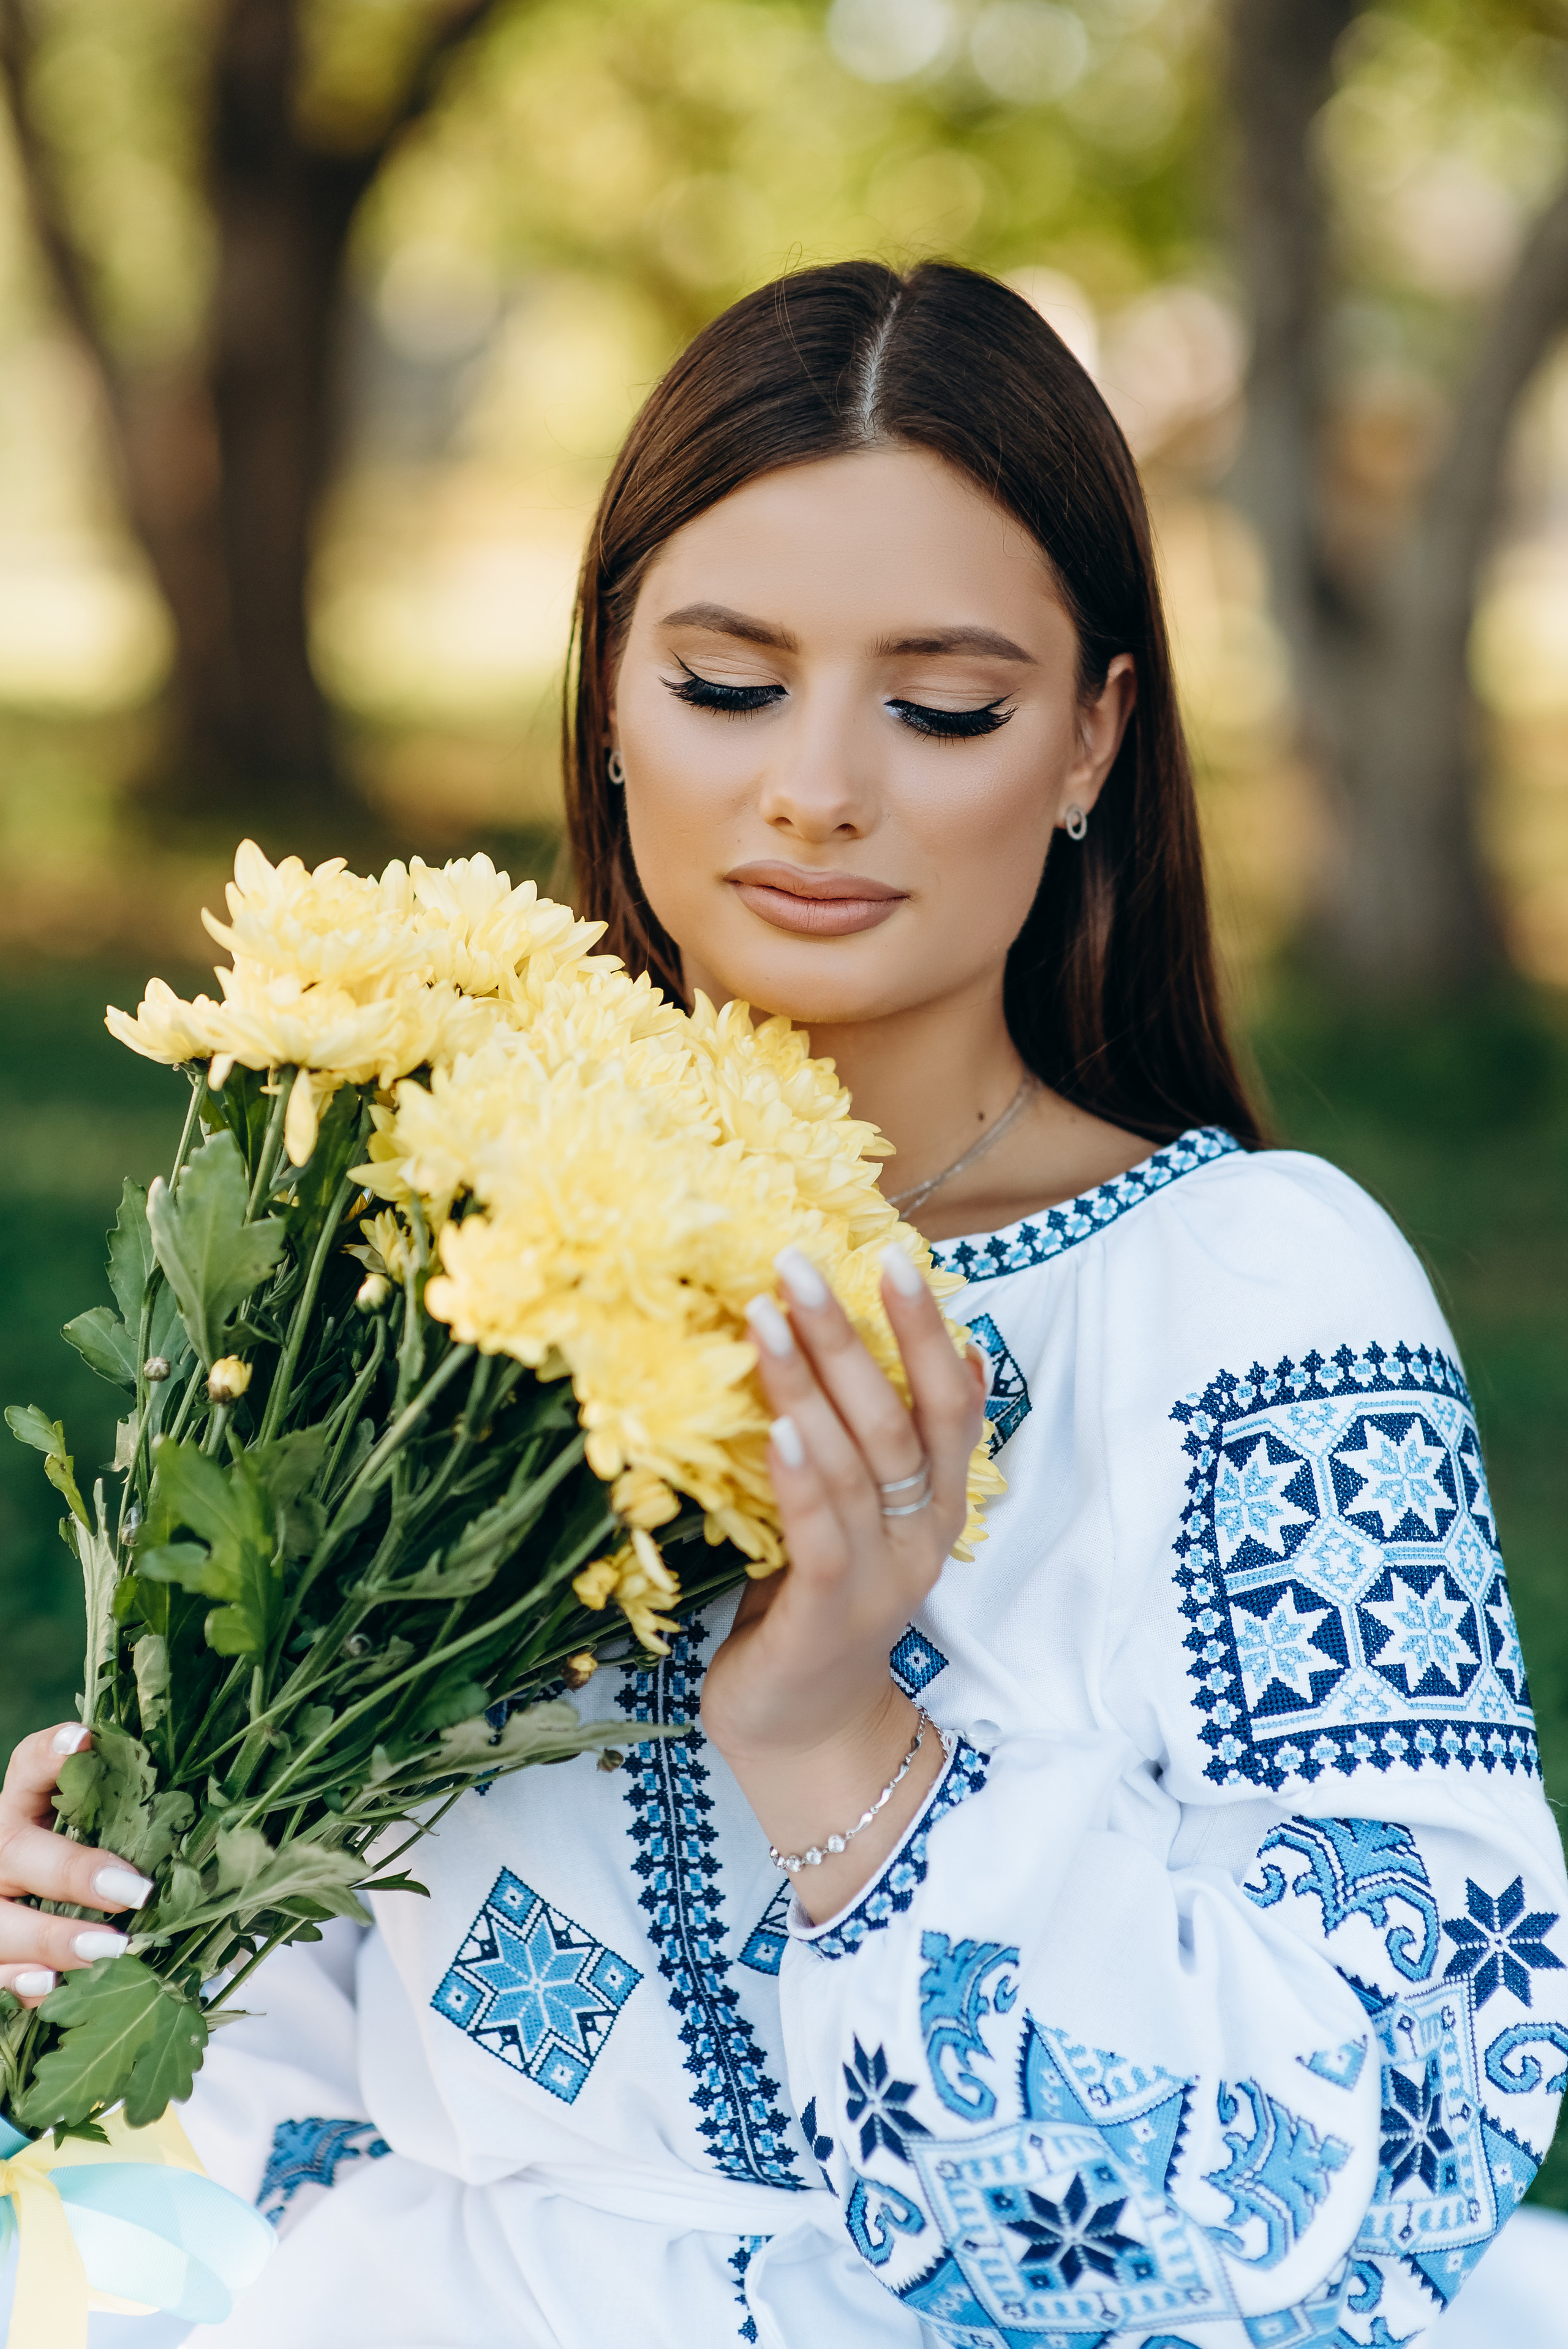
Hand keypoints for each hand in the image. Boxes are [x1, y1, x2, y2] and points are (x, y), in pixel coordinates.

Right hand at [0, 1727, 154, 2005]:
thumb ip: (137, 1828)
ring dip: (54, 1939)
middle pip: (17, 1854)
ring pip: (1, 1925)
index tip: (84, 1740)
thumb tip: (228, 1834)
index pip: (28, 1767)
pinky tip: (51, 1988)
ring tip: (111, 1949)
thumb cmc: (88, 1868)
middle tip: (133, 1892)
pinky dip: (20, 1985)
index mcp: (24, 1810)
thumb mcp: (102, 1838)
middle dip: (76, 1873)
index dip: (50, 1752)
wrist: (27, 1917)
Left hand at [700, 1241, 985, 1921]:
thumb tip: (914, 1355)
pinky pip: (824, 1533)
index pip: (947, 1403)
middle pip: (901, 1419)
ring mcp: (882, 1578)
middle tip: (801, 1263)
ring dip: (812, 1383)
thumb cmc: (814, 1605)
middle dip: (856, 1334)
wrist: (804, 1735)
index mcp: (933, 1507)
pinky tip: (774, 1424)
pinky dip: (803, 1474)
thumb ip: (871, 1445)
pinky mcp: (830, 1616)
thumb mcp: (851, 1515)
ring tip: (767, 1314)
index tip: (895, 1256)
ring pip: (858, 1464)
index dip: (927, 1330)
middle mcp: (921, 1537)